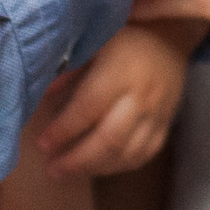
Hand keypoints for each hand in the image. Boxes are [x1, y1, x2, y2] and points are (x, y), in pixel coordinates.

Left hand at [34, 19, 196, 177]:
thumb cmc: (124, 38)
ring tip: (67, 172)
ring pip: (127, 153)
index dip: (64, 129)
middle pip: (109, 139)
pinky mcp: (166, 126)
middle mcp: (140, 97)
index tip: (42, 143)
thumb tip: (39, 95)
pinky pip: (143, 156)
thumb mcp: (94, 42)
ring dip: (94, 169)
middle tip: (52, 169)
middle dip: (77, 160)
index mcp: (119, 72)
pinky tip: (97, 168)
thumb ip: (69, 69)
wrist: (170, 37)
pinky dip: (118, 167)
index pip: (88, 108)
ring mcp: (156, 114)